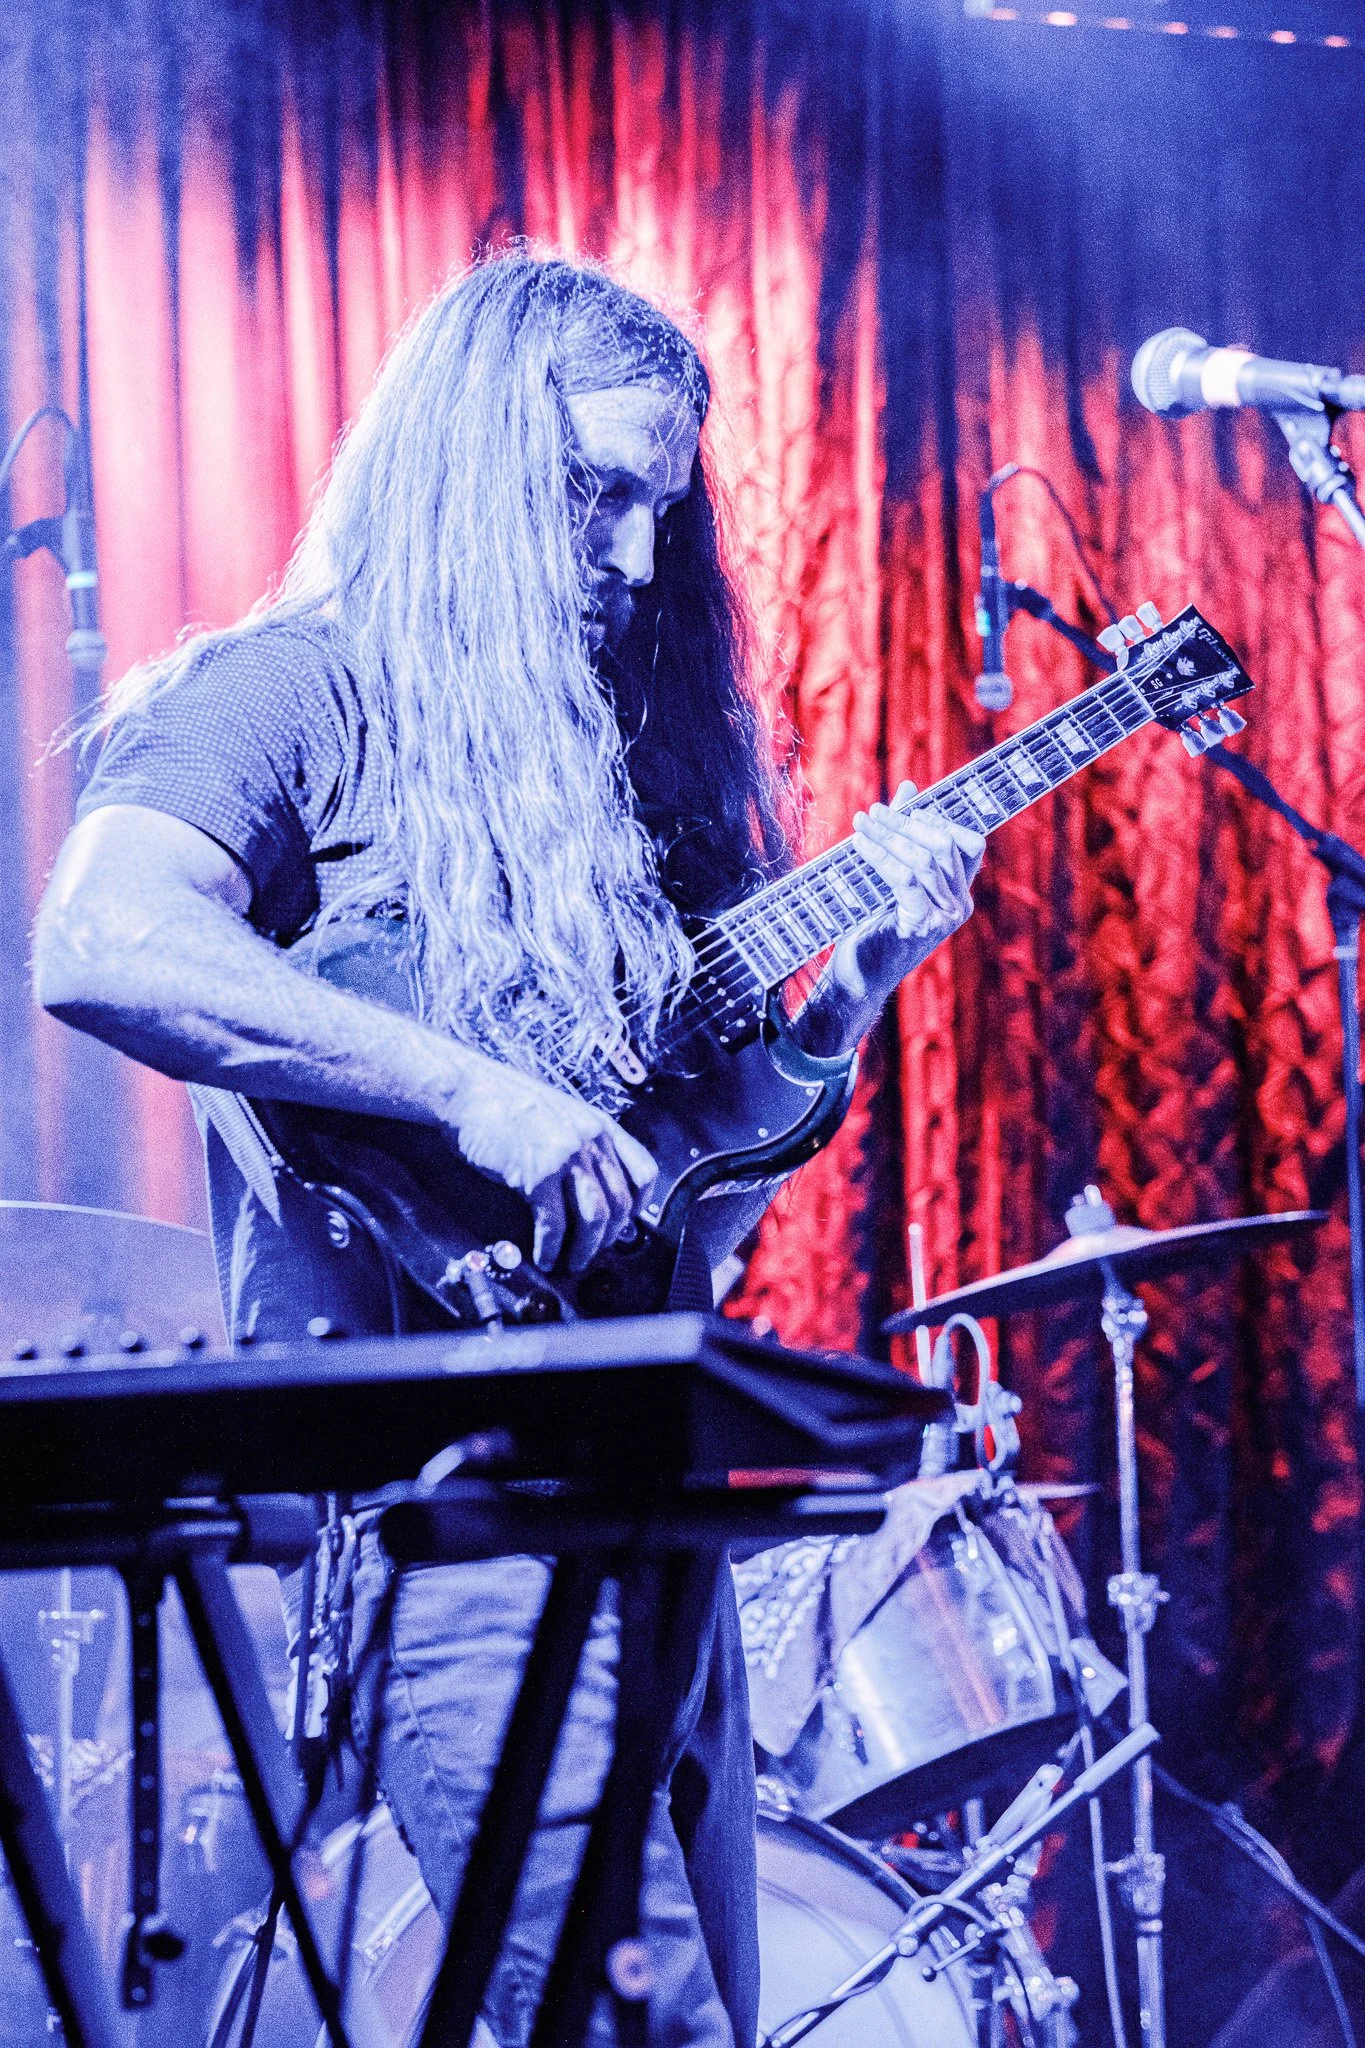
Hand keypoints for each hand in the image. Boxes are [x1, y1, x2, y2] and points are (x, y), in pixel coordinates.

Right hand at [446, 1064, 656, 1273]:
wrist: (467, 1090)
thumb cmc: (504, 1102)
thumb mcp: (560, 1114)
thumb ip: (581, 1142)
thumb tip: (591, 1183)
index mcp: (600, 1125)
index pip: (643, 1171)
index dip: (640, 1204)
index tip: (627, 1223)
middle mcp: (591, 1140)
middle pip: (619, 1202)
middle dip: (608, 1237)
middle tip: (593, 1252)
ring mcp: (567, 1157)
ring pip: (594, 1218)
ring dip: (585, 1249)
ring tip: (572, 1262)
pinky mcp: (538, 1175)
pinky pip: (555, 1224)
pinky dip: (552, 1248)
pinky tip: (545, 1257)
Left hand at [852, 781, 983, 951]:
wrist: (857, 977)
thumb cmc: (872, 925)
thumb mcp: (890, 876)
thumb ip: (905, 835)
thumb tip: (909, 787)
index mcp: (959, 891)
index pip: (970, 843)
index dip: (942, 819)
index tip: (908, 806)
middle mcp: (959, 904)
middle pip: (944, 845)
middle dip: (908, 822)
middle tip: (875, 812)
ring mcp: (943, 918)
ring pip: (924, 860)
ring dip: (888, 836)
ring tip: (862, 823)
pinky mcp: (920, 926)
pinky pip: (905, 879)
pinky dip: (880, 856)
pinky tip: (860, 844)